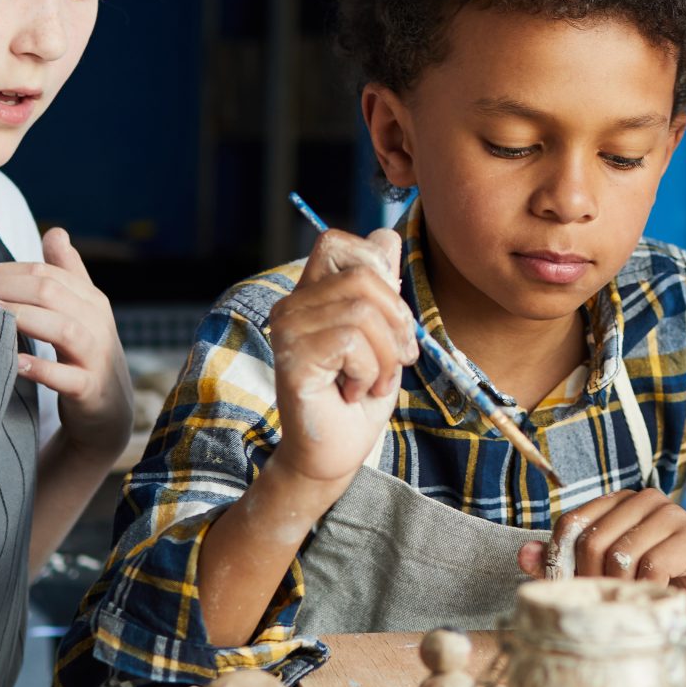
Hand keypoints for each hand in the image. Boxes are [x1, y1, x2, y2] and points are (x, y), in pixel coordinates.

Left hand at [0, 227, 130, 457]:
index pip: (44, 272)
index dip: (3, 270)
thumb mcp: (81, 311)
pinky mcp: (91, 389)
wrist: (109, 412)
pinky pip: (68, 377)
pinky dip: (41, 368)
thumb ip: (68, 273)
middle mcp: (97, 322)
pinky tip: (14, 362)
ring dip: (22, 317)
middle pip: (51, 291)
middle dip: (3, 286)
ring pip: (63, 328)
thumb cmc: (85, 355)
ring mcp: (97, 356)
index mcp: (91, 299)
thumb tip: (56, 231)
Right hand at [262, 227, 416, 493]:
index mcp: (312, 293)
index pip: (338, 243)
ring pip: (363, 311)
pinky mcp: (292, 356)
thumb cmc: (360, 395)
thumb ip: (382, 288)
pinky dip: (371, 372)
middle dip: (398, 322)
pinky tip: (354, 392)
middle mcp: (292, 304)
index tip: (391, 318)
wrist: (336, 453)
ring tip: (373, 382)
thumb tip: (386, 233)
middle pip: (364, 276)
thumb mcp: (383, 335)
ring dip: (387, 356)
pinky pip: (352, 342)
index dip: (377, 269)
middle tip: (397, 361)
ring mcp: (287, 328)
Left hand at [518, 489, 685, 629]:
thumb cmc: (659, 588)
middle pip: (591, 540)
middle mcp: (643, 500)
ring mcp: (670, 514)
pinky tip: (656, 600)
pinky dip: (647, 591)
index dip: (562, 563)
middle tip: (605, 607)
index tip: (570, 595)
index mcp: (617, 503)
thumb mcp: (608, 578)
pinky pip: (651, 565)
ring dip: (620, 591)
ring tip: (632, 605)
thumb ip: (567, 565)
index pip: (570, 524)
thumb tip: (524, 554)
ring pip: (619, 554)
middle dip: (591, 582)